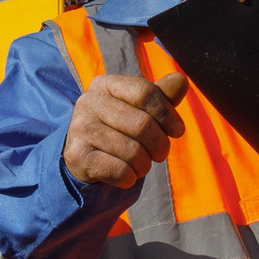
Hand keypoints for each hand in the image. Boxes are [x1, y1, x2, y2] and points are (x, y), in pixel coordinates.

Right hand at [64, 71, 188, 188]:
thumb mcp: (138, 108)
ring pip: (133, 151)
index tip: (177, 130)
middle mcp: (88, 102)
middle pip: (142, 124)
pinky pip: (120, 171)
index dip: (167, 114)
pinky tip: (126, 174)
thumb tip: (181, 81)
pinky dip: (130, 178)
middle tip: (160, 154)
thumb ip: (161, 95)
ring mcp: (79, 129)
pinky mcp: (77, 157)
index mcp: (105, 84)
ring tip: (141, 164)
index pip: (144, 92)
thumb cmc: (118, 128)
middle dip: (160, 144)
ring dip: (145, 164)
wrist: (83, 155)